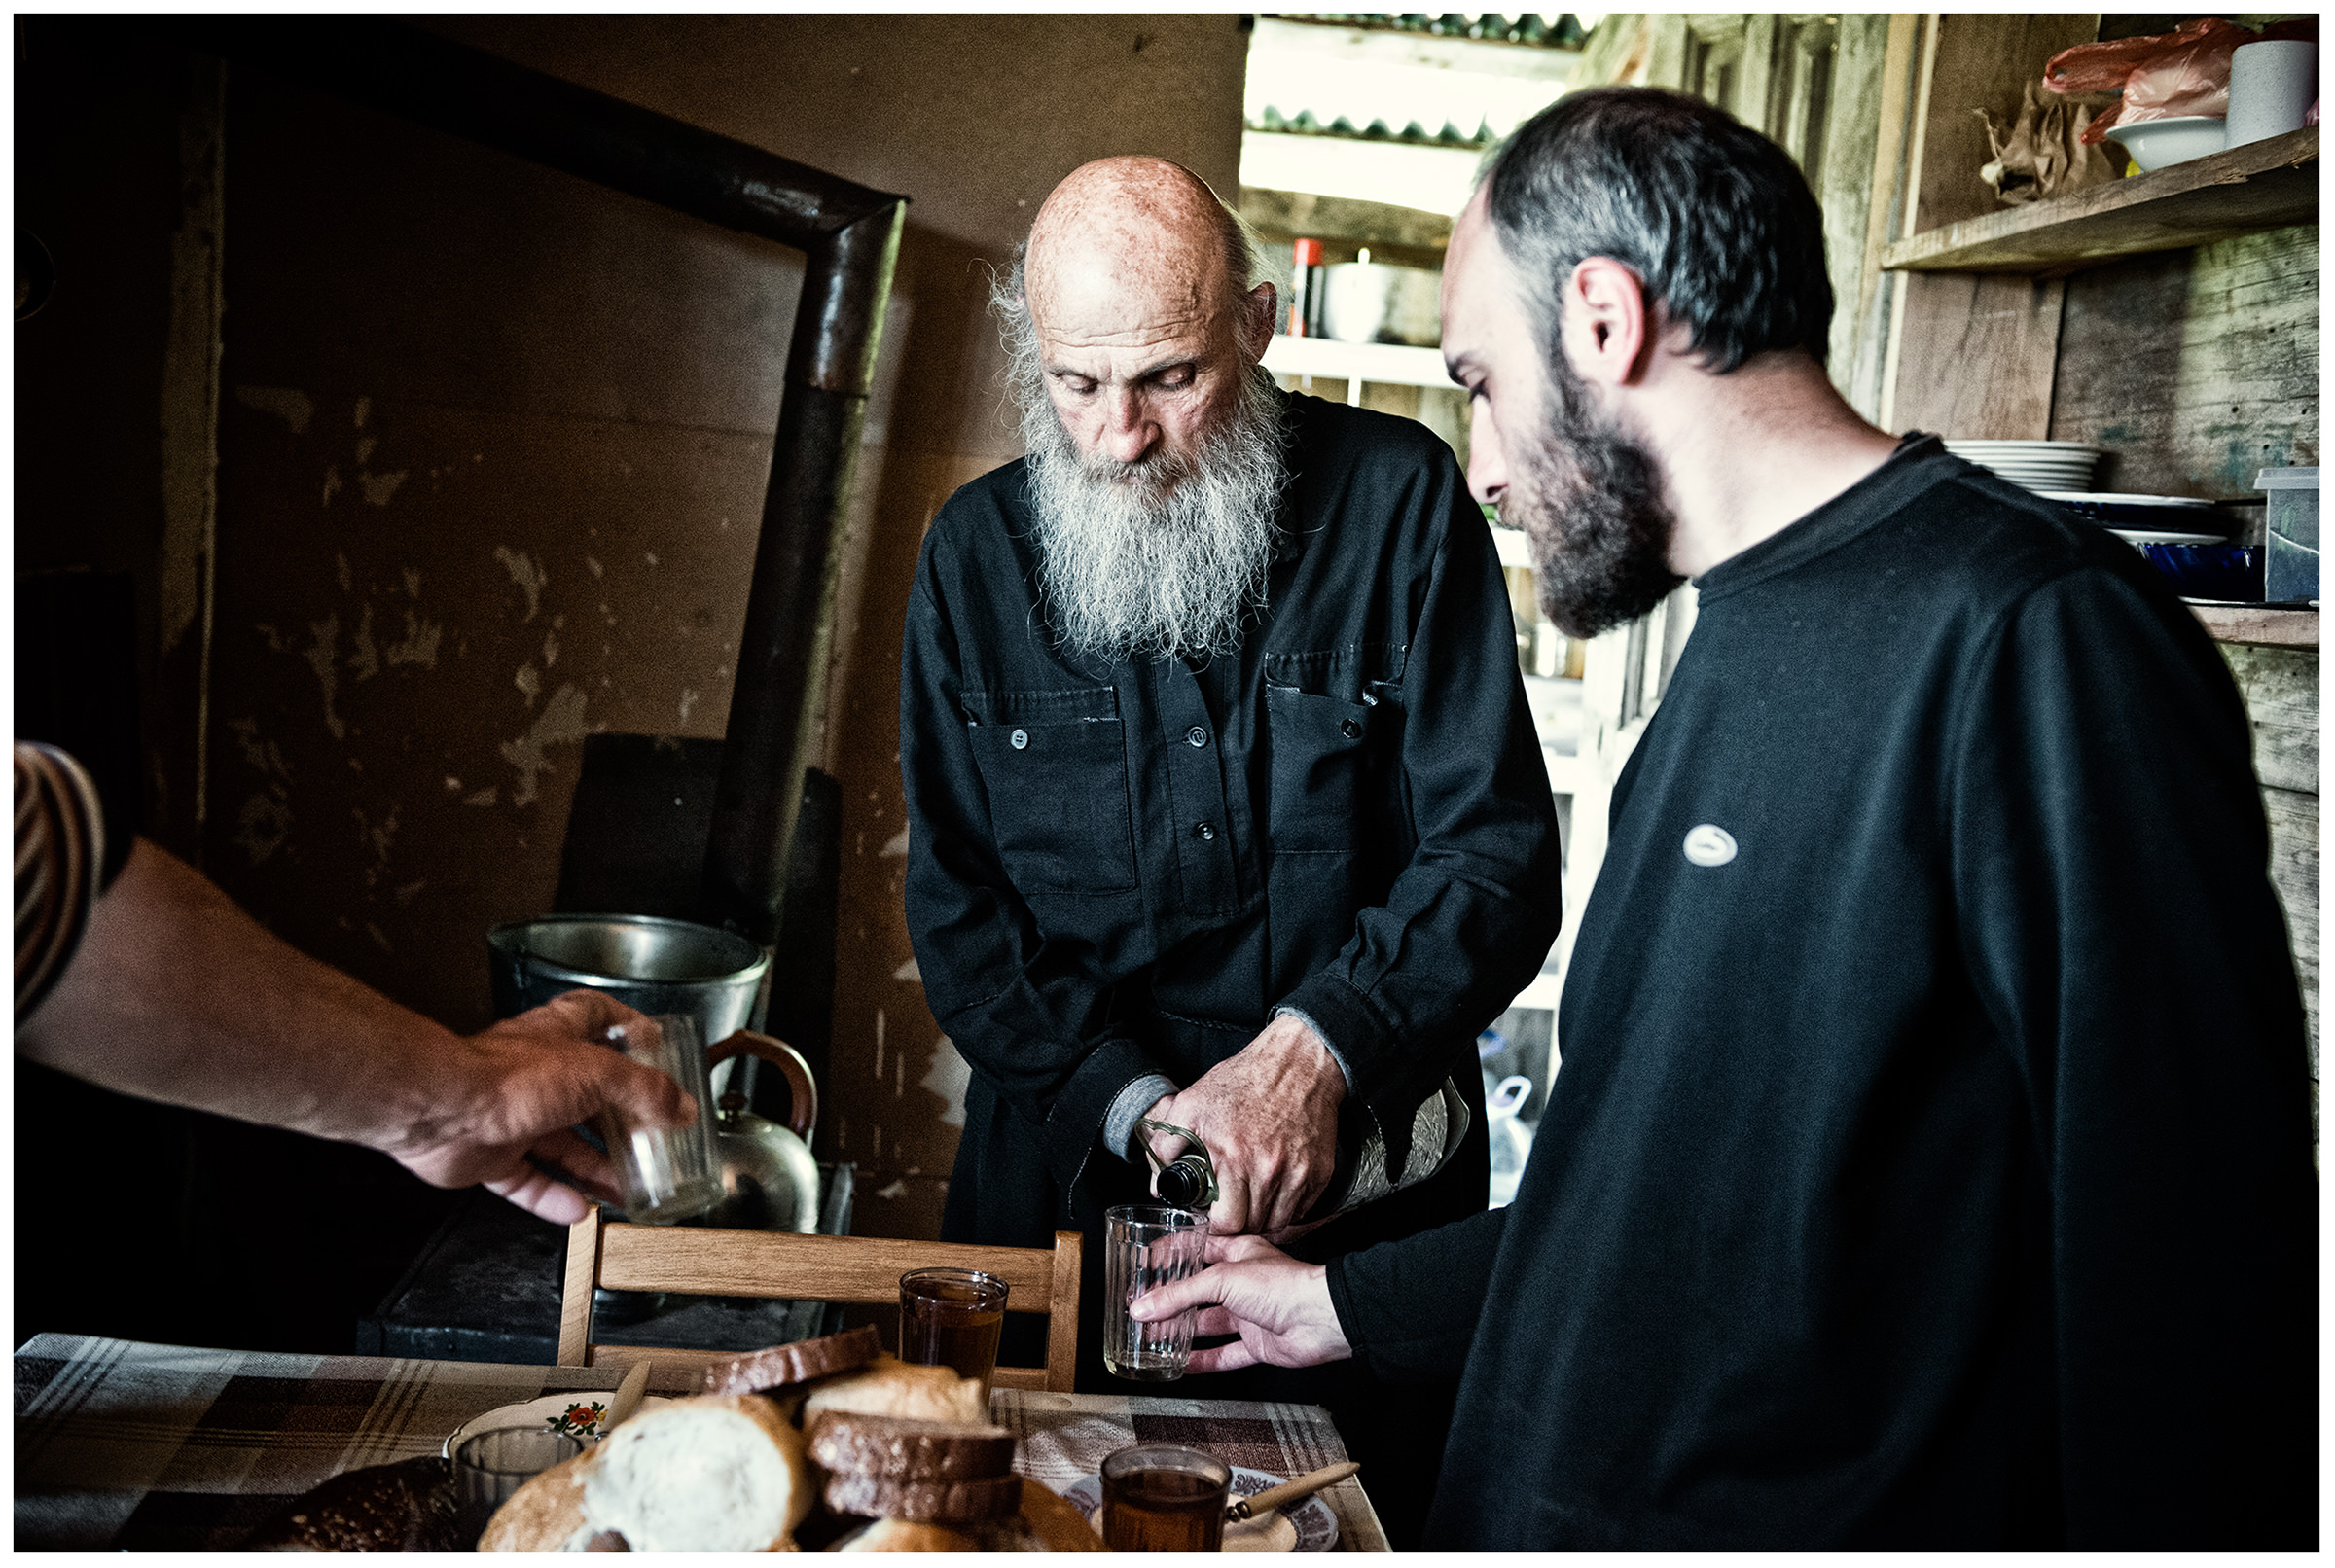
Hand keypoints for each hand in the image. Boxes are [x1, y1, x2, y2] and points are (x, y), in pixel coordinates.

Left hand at [383, 990, 696, 1224]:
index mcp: (560, 1038)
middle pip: (587, 1096)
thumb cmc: (506, 1076)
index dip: (626, 1028)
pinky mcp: (489, 1153)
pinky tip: (578, 1210)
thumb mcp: (598, 1075)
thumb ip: (645, 1092)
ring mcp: (511, 1115)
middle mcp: (536, 1073)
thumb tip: (680, 1108)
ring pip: (561, 1144)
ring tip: (624, 1187)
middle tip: (648, 1139)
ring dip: (593, 1168)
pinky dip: (553, 1197)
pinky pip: (528, 1180)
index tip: (651, 1043)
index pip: (598, 1018)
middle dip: (618, 1122)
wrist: (441, 1109)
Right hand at [1128, 1233, 1351, 1372]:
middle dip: (1172, 1301)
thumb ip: (1180, 1294)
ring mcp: (1250, 1314)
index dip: (1172, 1256)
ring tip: (1154, 1338)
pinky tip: (1184, 1364)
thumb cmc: (1284, 1285)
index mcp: (1238, 1253)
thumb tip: (1145, 1306)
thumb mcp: (1222, 1280)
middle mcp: (1243, 1283)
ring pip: (1209, 1324)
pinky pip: (1226, 1354)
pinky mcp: (1257, 1343)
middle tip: (1144, 1309)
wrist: (1320, 1319)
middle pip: (1199, 1292)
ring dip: (1183, 1332)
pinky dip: (1205, 1361)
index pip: (1198, 1250)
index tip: (1147, 1265)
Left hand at [1142, 1013, 1343, 1235]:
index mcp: (1233, 1155)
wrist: (1299, 1063)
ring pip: (1278, 1223)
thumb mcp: (1192, 1104)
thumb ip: (1168, 1145)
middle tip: (1231, 1210)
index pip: (1226, 1222)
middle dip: (1238, 1224)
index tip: (1212, 1217)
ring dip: (1262, 1218)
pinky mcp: (1319, 1173)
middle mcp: (1268, 1170)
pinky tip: (1274, 1190)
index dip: (1216, 1226)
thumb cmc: (1245, 1081)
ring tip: (1251, 1199)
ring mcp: (1297, 1174)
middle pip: (1252, 1227)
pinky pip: (1301, 1210)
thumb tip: (1159, 1185)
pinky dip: (1286, 1207)